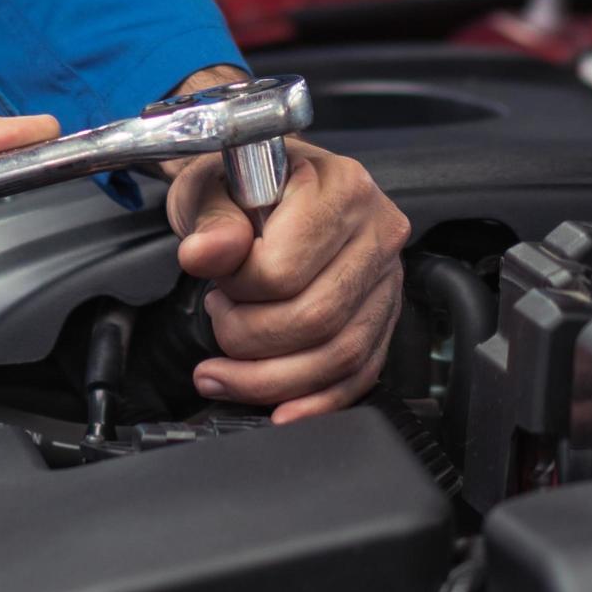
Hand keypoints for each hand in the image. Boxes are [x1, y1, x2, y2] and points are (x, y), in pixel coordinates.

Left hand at [161, 71, 410, 422]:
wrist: (262, 182)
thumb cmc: (240, 181)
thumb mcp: (210, 186)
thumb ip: (210, 221)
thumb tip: (206, 254)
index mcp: (343, 187)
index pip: (286, 270)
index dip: (238, 290)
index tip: (216, 281)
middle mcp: (378, 232)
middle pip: (317, 319)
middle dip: (249, 338)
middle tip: (221, 317)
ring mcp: (386, 278)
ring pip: (339, 356)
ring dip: (272, 378)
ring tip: (229, 365)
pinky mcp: (382, 316)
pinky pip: (360, 374)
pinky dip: (316, 401)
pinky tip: (279, 410)